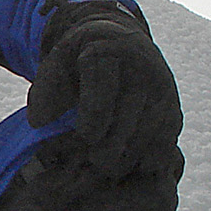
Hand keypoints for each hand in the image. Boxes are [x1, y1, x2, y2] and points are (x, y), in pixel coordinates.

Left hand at [28, 0, 180, 179]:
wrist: (115, 40)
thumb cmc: (76, 62)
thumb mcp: (54, 67)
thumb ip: (43, 92)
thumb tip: (39, 122)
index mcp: (105, 50)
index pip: (103, 84)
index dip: (96, 112)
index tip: (86, 136)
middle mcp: (139, 63)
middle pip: (131, 107)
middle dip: (115, 138)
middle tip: (98, 164)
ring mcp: (159, 82)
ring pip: (153, 120)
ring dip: (136, 149)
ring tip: (114, 171)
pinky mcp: (171, 100)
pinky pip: (169, 128)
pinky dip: (157, 150)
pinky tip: (141, 168)